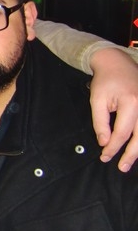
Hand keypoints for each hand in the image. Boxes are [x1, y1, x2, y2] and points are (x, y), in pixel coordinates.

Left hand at [89, 48, 137, 171]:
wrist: (117, 63)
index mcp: (131, 103)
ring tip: (130, 162)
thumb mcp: (97, 100)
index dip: (113, 147)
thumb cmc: (105, 81)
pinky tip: (137, 147)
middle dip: (131, 154)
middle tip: (122, 167)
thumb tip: (105, 142)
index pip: (122, 132)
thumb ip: (100, 122)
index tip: (104, 156)